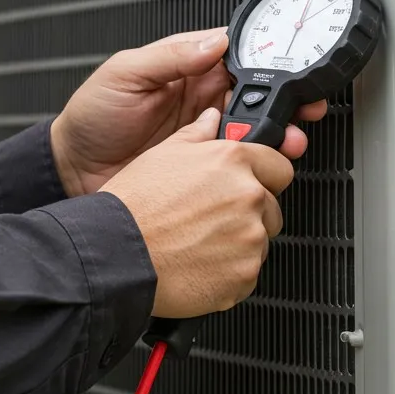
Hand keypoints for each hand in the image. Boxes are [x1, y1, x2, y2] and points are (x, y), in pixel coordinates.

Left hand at [50, 27, 326, 196]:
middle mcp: (201, 99)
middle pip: (256, 93)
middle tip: (304, 105)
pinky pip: (237, 162)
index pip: (235, 55)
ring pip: (253, 128)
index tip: (288, 65)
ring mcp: (204, 134)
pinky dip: (256, 162)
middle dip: (285, 98)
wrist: (73, 171)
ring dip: (277, 131)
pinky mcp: (202, 167)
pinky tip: (266, 161)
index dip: (266, 59)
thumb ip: (168, 56)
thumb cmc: (92, 118)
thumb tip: (211, 41)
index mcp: (185, 67)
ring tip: (291, 137)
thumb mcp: (124, 74)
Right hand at [100, 108, 293, 318]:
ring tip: (200, 243)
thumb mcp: (161, 155)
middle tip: (213, 220)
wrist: (116, 255)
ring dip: (239, 243)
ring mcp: (250, 237)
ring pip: (260, 240)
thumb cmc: (133, 207)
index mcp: (232, 161)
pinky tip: (199, 264)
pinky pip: (248, 272)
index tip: (249, 184)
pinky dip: (230, 272)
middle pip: (271, 206)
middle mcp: (247, 196)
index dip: (263, 176)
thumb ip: (197, 134)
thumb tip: (212, 120)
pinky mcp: (245, 273)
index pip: (279, 165)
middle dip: (249, 213)